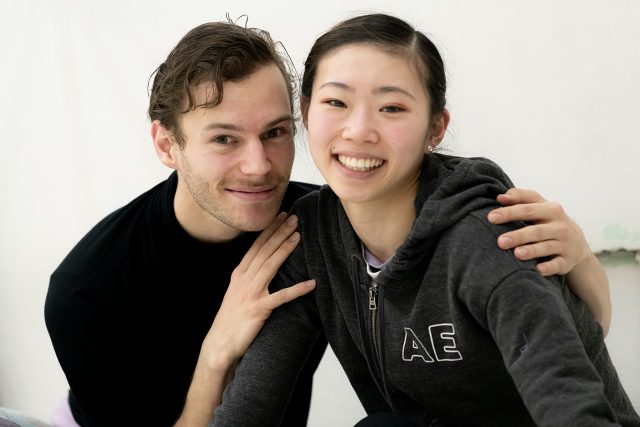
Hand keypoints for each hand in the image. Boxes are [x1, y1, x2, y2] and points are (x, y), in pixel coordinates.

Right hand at [202, 212, 315, 367]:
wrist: (220, 342)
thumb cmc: (232, 317)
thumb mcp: (238, 291)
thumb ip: (250, 276)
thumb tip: (265, 261)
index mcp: (240, 273)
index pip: (257, 246)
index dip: (270, 230)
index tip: (281, 216)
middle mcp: (244, 279)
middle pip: (265, 251)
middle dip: (280, 233)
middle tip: (294, 219)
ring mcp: (251, 293)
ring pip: (271, 266)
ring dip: (285, 250)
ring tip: (299, 236)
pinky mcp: (259, 309)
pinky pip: (281, 297)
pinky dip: (297, 289)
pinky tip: (311, 283)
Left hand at [487, 188, 590, 275]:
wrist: (577, 244)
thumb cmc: (549, 222)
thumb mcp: (540, 207)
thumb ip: (521, 198)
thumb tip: (500, 197)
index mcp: (551, 210)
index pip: (528, 209)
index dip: (510, 212)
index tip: (491, 217)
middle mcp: (559, 227)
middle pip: (536, 230)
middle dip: (518, 235)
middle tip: (500, 241)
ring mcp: (564, 244)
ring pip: (547, 247)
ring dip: (532, 250)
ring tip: (517, 254)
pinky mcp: (566, 261)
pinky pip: (557, 264)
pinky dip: (548, 267)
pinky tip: (538, 270)